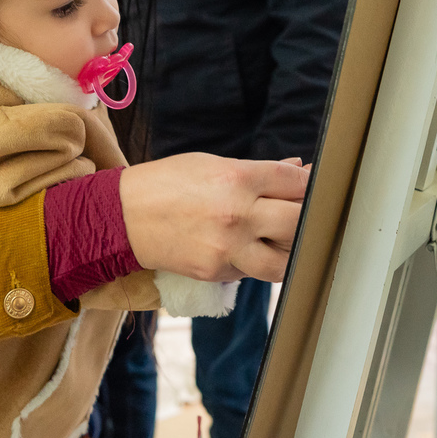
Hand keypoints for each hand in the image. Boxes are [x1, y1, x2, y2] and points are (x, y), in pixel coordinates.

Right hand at [119, 153, 308, 282]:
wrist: (123, 216)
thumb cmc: (167, 184)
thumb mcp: (212, 165)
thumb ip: (260, 171)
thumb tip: (298, 169)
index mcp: (237, 178)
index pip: (294, 182)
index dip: (311, 183)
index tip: (314, 185)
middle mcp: (236, 214)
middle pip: (298, 221)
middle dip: (307, 216)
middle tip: (305, 212)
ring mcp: (227, 247)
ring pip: (285, 260)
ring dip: (290, 250)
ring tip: (283, 238)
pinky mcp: (217, 271)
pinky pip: (253, 272)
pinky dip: (259, 261)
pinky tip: (252, 248)